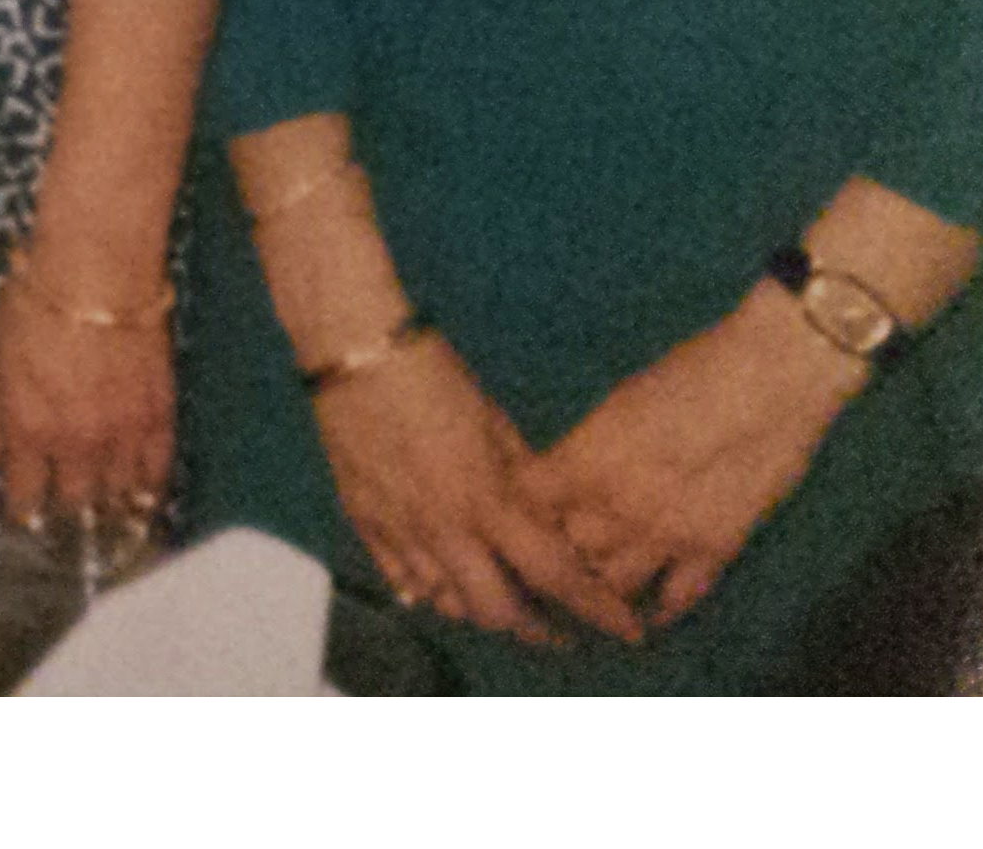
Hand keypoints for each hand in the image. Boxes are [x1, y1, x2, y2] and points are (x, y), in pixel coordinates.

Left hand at [0, 267, 173, 534]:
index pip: (25, 499)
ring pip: (117, 498)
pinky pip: (158, 472)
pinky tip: (140, 499)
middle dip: (64, 523)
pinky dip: (147, 491)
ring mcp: (123, 434)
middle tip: (60, 531)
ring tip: (101, 524)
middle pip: (74, 507)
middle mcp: (77, 443)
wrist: (95, 270)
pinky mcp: (159, 417)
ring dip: (106, 512)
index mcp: (29, 430)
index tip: (20, 524)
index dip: (21, 517)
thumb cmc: (31, 304)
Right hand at [310, 328, 640, 646]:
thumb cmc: (436, 378)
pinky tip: (445, 583)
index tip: (627, 628)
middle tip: (555, 625)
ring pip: (447, 604)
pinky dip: (430, 591)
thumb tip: (547, 522)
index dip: (596, 608)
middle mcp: (445, 530)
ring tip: (501, 598)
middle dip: (534, 629)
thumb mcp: (497, 425)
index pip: (555, 574)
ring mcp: (400, 532)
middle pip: (497, 611)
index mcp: (486, 502)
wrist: (355, 353)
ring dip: (481, 610)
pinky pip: (402, 580)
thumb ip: (524, 482)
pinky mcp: (364, 523)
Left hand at [525, 289, 862, 631]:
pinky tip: (649, 609)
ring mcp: (668, 534)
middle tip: (560, 547)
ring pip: (612, 585)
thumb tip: (569, 472)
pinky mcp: (717, 549)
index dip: (521, 506)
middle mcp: (618, 505)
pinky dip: (660, 608)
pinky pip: (676, 599)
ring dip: (602, 582)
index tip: (524, 506)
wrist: (773, 378)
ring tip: (599, 579)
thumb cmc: (694, 370)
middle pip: (563, 550)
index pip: (527, 502)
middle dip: (557, 549)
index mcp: (588, 459)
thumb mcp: (621, 401)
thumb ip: (591, 446)